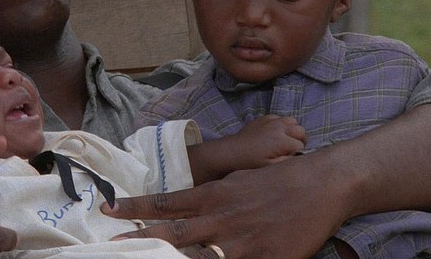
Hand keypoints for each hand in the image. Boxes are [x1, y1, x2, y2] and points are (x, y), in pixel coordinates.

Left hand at [102, 152, 347, 258]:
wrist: (321, 184)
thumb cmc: (278, 180)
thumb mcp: (238, 181)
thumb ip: (212, 197)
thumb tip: (189, 206)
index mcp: (214, 196)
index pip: (166, 202)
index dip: (135, 208)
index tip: (109, 210)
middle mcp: (221, 218)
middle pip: (173, 233)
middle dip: (141, 239)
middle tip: (113, 243)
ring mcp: (242, 242)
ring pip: (198, 258)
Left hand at [225, 115, 305, 167]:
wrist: (233, 151)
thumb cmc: (251, 162)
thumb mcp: (270, 167)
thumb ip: (287, 161)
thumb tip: (298, 156)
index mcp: (282, 141)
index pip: (301, 145)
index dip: (298, 153)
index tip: (291, 157)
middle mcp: (279, 128)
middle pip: (301, 130)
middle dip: (300, 140)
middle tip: (292, 149)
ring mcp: (271, 121)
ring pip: (292, 121)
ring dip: (292, 130)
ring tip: (286, 139)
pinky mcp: (264, 118)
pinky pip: (279, 117)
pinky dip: (281, 124)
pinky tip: (275, 133)